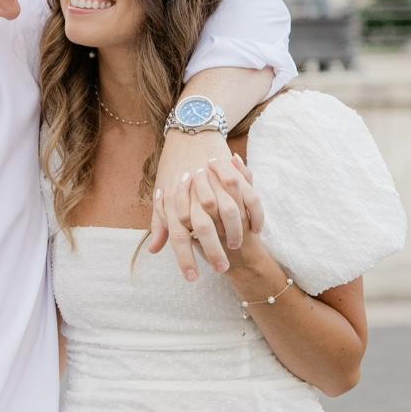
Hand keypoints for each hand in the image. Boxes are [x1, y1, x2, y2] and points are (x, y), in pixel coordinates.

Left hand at [149, 155, 250, 279]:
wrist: (190, 133)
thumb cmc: (173, 167)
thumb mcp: (163, 195)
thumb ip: (161, 223)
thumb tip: (154, 249)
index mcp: (175, 201)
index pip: (178, 235)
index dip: (184, 259)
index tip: (192, 278)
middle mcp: (195, 193)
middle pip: (204, 228)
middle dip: (213, 252)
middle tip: (221, 269)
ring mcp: (216, 183)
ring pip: (229, 214)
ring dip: (234, 235)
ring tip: (236, 251)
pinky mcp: (234, 175)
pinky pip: (249, 198)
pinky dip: (255, 216)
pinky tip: (256, 230)